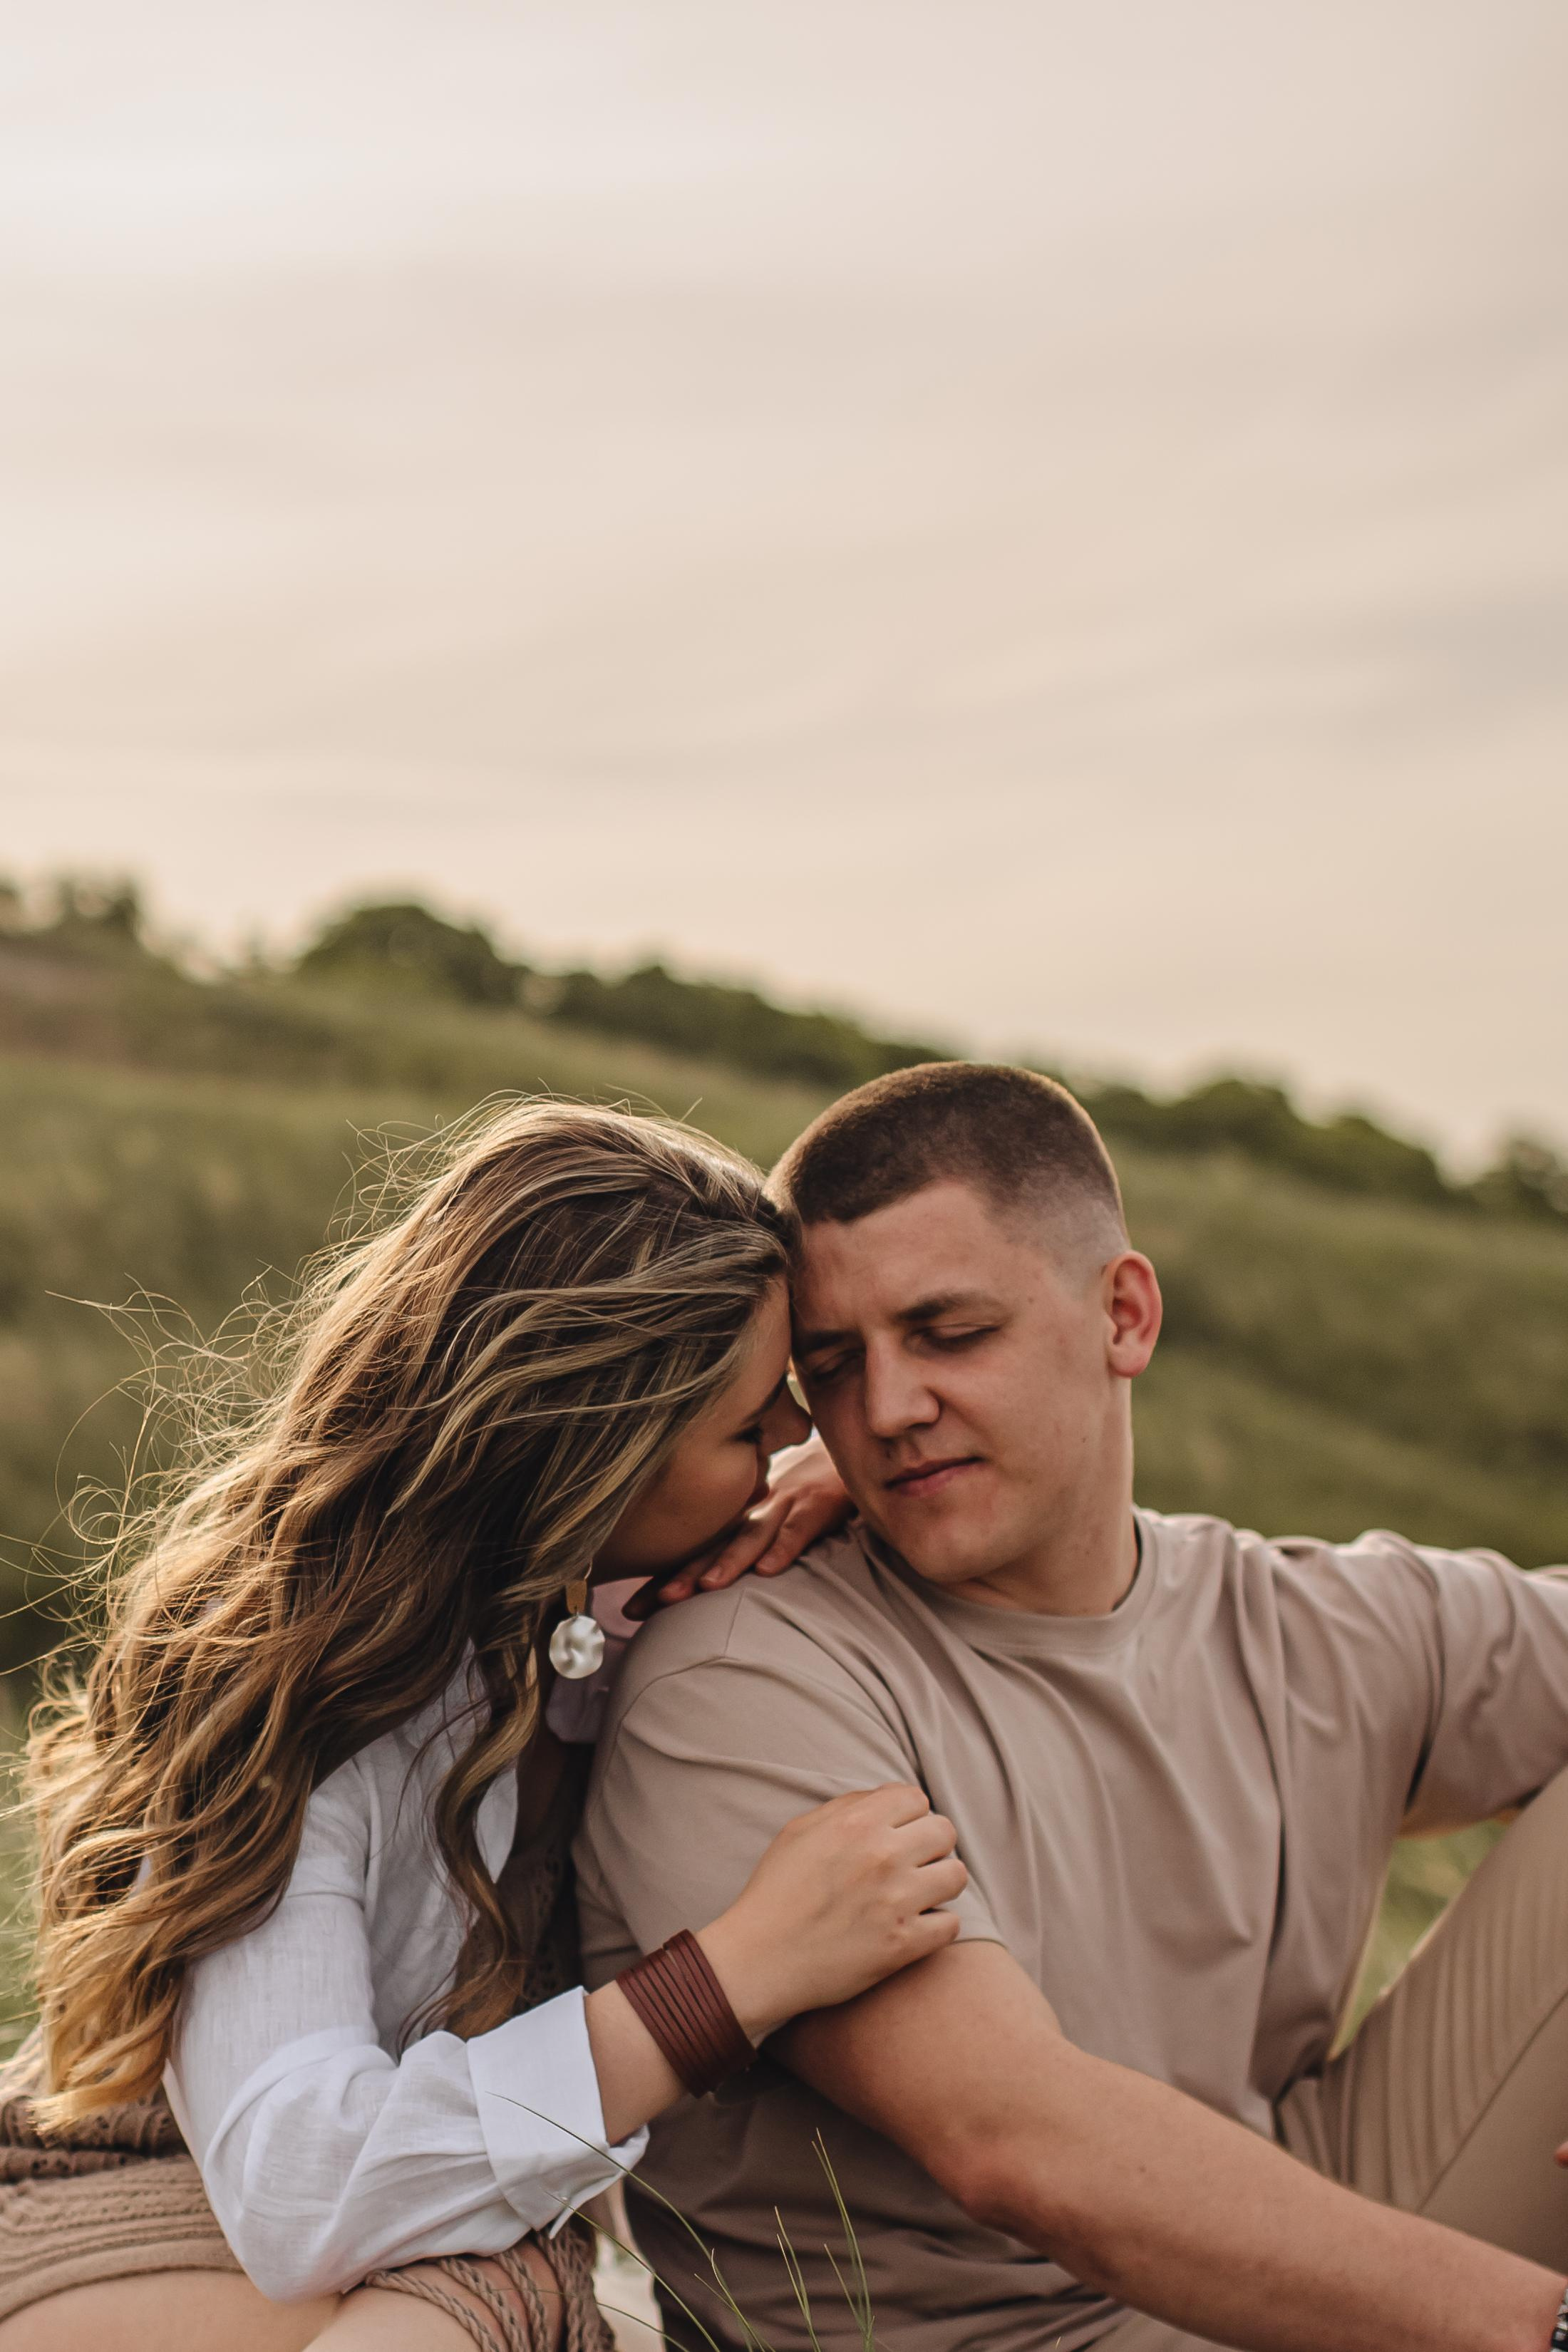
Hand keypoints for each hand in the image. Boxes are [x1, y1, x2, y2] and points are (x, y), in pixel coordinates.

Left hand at [621, 1433, 852, 1618]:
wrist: (856, 1449)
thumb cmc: (812, 1490)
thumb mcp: (774, 1515)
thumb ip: (746, 1543)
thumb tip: (707, 1588)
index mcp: (741, 1516)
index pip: (696, 1552)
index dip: (663, 1579)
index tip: (627, 1611)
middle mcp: (756, 1510)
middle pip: (713, 1547)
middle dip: (680, 1576)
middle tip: (647, 1606)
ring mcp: (786, 1504)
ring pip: (752, 1536)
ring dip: (728, 1562)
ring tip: (705, 1587)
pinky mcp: (820, 1504)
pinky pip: (800, 1527)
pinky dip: (784, 1547)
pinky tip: (769, 1569)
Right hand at [697, 1784, 966, 2041]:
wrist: (760, 1959)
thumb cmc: (776, 1891)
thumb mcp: (800, 1831)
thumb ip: (847, 1807)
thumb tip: (887, 1797)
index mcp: (857, 1823)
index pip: (917, 1798)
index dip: (909, 1814)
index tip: (898, 1832)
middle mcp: (882, 1856)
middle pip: (944, 1831)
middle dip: (931, 1843)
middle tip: (912, 1862)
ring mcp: (896, 1901)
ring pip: (956, 1875)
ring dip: (941, 1881)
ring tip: (919, 1892)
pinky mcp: (903, 1945)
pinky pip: (952, 1924)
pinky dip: (938, 1924)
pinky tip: (916, 1925)